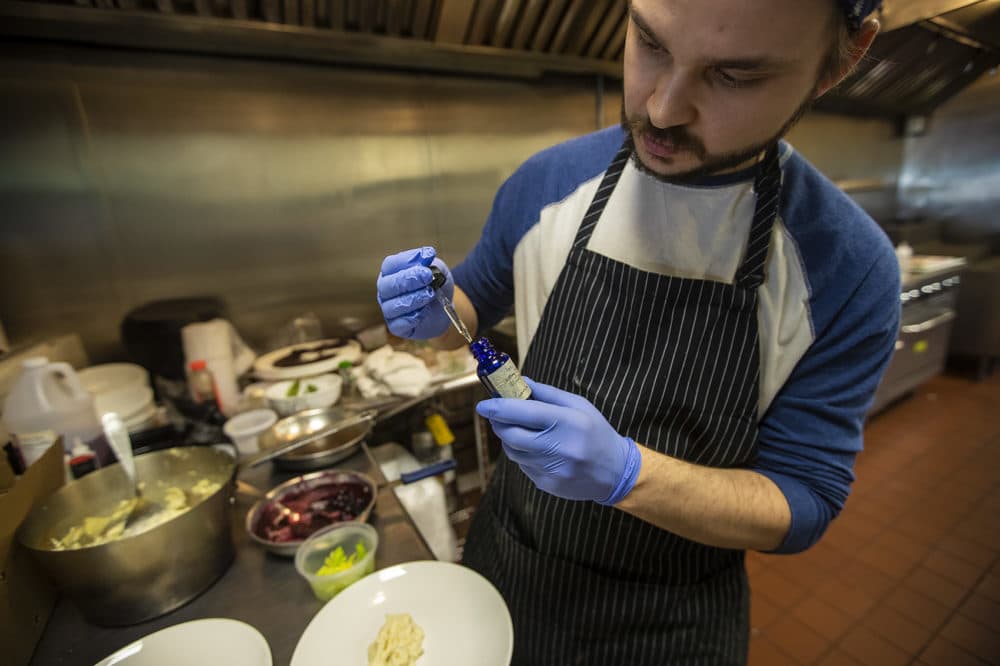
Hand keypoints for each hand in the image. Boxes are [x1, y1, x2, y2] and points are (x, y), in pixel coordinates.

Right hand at [376, 247, 453, 339]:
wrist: (443, 309)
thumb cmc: (435, 286)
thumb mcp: (438, 271)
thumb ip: (432, 264)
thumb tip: (427, 255)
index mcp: (391, 272)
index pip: (390, 264)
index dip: (407, 261)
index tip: (428, 257)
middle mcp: (386, 290)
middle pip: (388, 285)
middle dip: (409, 280)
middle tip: (428, 277)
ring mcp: (389, 309)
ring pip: (392, 306)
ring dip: (413, 299)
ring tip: (430, 294)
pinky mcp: (396, 326)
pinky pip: (398, 324)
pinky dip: (412, 318)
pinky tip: (424, 312)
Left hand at [476, 379, 640, 504]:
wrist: (615, 472)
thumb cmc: (596, 432)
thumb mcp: (578, 405)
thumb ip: (547, 393)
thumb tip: (520, 382)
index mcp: (566, 422)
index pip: (522, 413)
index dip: (498, 408)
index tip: (483, 405)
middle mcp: (558, 447)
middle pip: (511, 435)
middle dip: (498, 424)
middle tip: (496, 415)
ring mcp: (552, 469)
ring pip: (513, 452)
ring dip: (509, 439)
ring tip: (520, 430)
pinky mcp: (547, 484)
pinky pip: (523, 466)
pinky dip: (523, 455)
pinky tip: (536, 449)